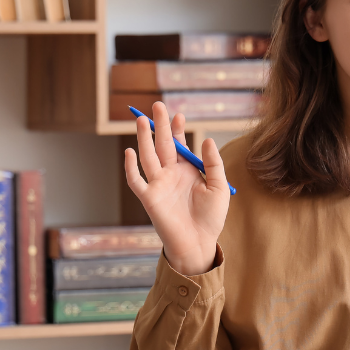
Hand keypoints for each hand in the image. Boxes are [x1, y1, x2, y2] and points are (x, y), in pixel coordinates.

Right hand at [123, 102, 229, 275]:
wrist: (199, 243)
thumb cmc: (211, 218)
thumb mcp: (219, 187)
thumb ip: (213, 164)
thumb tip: (206, 140)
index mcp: (186, 170)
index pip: (178, 144)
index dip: (177, 129)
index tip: (179, 114)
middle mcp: (170, 174)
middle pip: (162, 145)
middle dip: (159, 125)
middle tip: (158, 105)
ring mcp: (158, 185)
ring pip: (148, 156)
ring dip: (143, 139)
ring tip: (141, 120)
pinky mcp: (149, 198)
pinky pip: (136, 180)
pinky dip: (130, 167)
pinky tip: (130, 151)